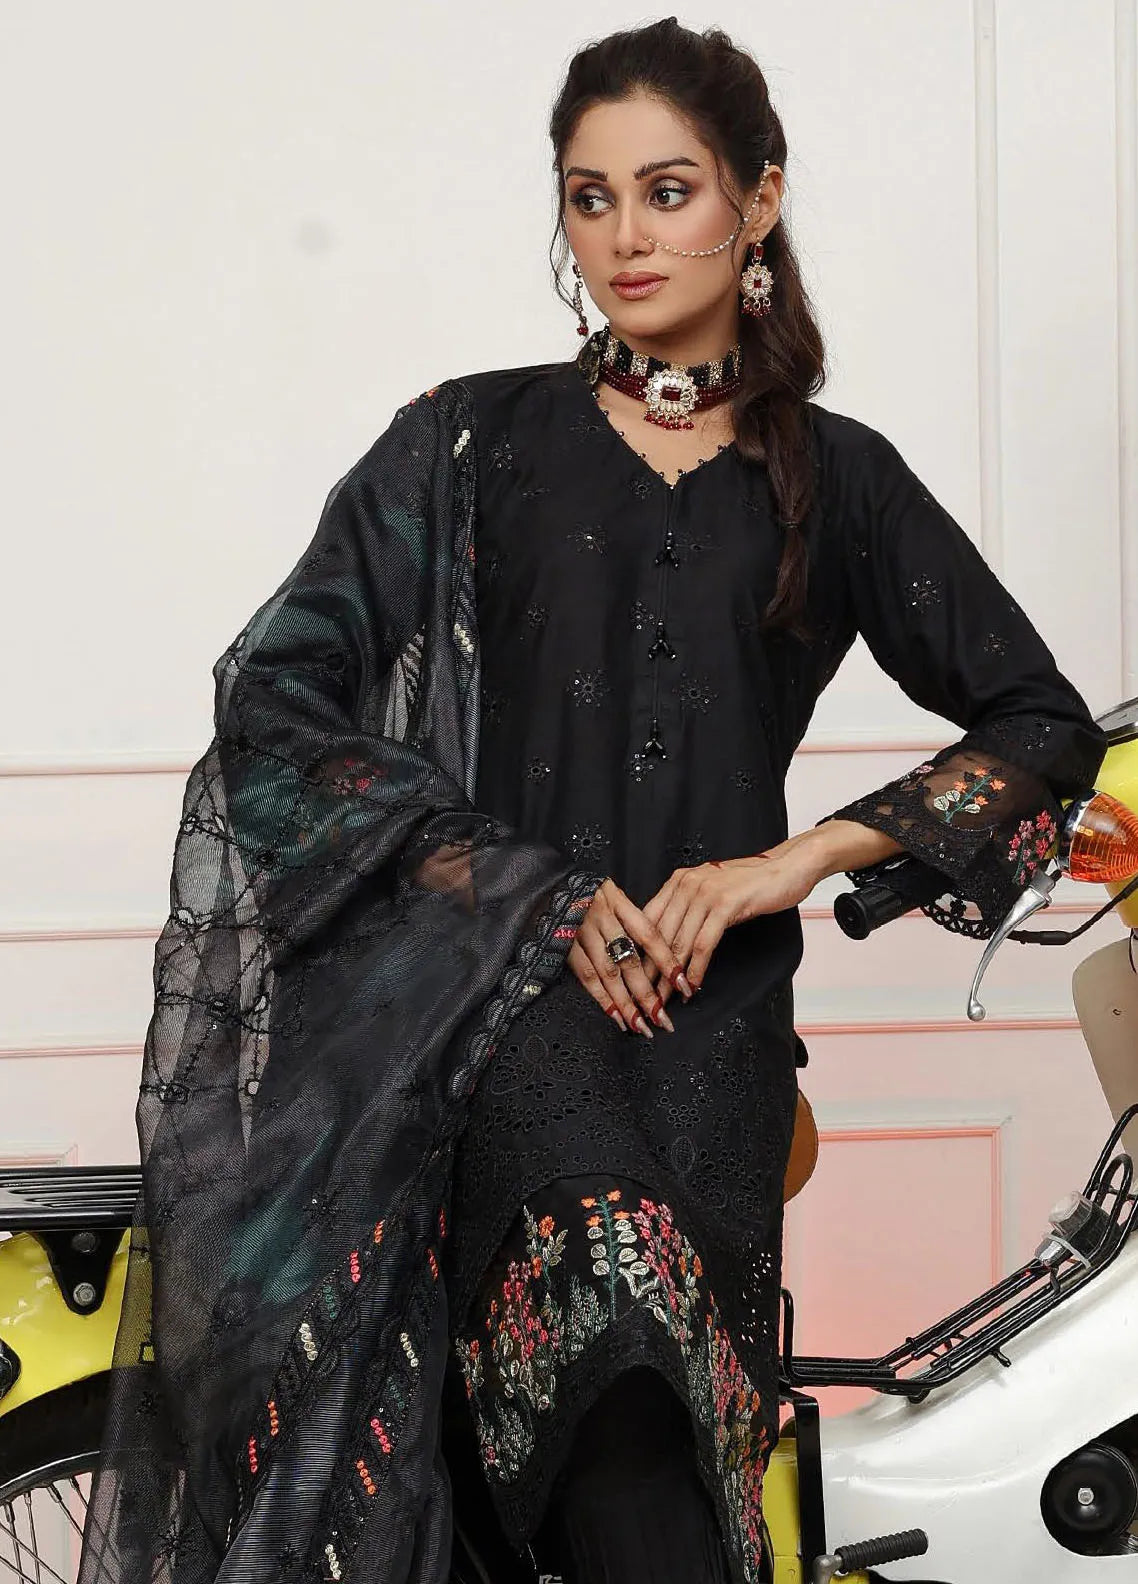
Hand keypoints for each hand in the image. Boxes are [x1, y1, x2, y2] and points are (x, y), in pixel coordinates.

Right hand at [566, 877, 694, 1037]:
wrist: (547, 884)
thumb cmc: (586, 893)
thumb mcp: (612, 894)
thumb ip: (632, 919)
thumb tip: (662, 952)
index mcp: (618, 902)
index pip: (649, 935)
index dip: (667, 961)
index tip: (682, 984)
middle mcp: (602, 917)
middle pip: (630, 960)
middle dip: (648, 994)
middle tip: (663, 1019)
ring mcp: (581, 932)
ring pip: (609, 973)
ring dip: (626, 1003)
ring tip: (641, 1026)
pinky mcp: (564, 945)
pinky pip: (586, 976)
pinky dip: (602, 998)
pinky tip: (616, 1016)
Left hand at [641, 833, 827, 1008]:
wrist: (787, 867)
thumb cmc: (751, 884)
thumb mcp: (711, 892)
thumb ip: (689, 909)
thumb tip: (669, 940)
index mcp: (678, 881)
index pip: (647, 919)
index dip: (637, 950)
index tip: (633, 976)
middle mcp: (685, 884)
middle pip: (658, 935)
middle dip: (650, 971)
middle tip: (644, 997)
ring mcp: (704, 893)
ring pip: (679, 942)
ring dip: (670, 977)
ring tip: (666, 1000)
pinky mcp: (725, 905)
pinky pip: (704, 944)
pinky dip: (696, 969)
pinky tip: (693, 986)